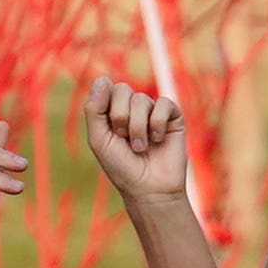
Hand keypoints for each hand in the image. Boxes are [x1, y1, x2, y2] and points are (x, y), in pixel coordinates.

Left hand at [85, 80, 195, 206]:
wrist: (149, 189)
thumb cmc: (121, 167)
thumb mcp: (99, 139)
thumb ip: (94, 109)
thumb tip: (102, 78)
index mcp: (112, 111)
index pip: (107, 88)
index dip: (106, 106)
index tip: (110, 129)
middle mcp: (132, 108)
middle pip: (122, 89)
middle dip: (120, 117)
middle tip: (124, 139)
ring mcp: (153, 112)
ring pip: (142, 98)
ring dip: (138, 127)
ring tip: (141, 147)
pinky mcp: (173, 117)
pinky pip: (164, 104)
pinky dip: (158, 123)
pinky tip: (158, 139)